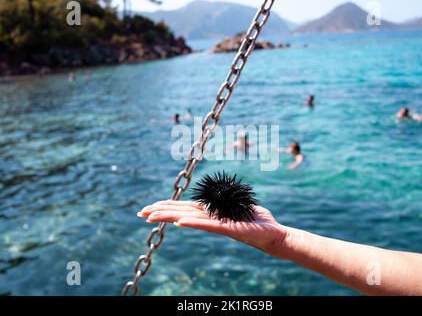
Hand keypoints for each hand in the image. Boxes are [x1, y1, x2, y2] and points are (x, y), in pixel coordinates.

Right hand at [137, 200, 287, 257]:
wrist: (274, 233)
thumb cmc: (256, 219)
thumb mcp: (237, 204)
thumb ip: (224, 200)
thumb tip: (215, 194)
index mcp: (211, 212)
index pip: (184, 209)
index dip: (167, 207)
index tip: (150, 207)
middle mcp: (210, 219)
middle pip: (180, 214)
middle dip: (160, 213)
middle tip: (140, 212)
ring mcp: (217, 225)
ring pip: (188, 219)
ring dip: (169, 217)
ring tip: (150, 217)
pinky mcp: (228, 229)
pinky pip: (208, 226)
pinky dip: (193, 223)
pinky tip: (179, 223)